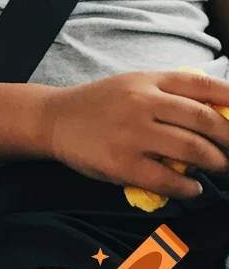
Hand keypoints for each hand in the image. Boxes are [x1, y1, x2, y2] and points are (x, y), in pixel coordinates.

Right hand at [40, 69, 228, 198]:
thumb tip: (222, 112)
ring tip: (217, 168)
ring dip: (216, 163)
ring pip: (193, 150)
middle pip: (204, 120)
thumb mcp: (134, 85)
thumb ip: (171, 93)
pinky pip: (169, 179)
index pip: (202, 86)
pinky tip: (192, 187)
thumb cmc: (102, 104)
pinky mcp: (122, 163)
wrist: (56, 120)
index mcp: (148, 82)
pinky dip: (190, 187)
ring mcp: (132, 134)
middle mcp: (141, 103)